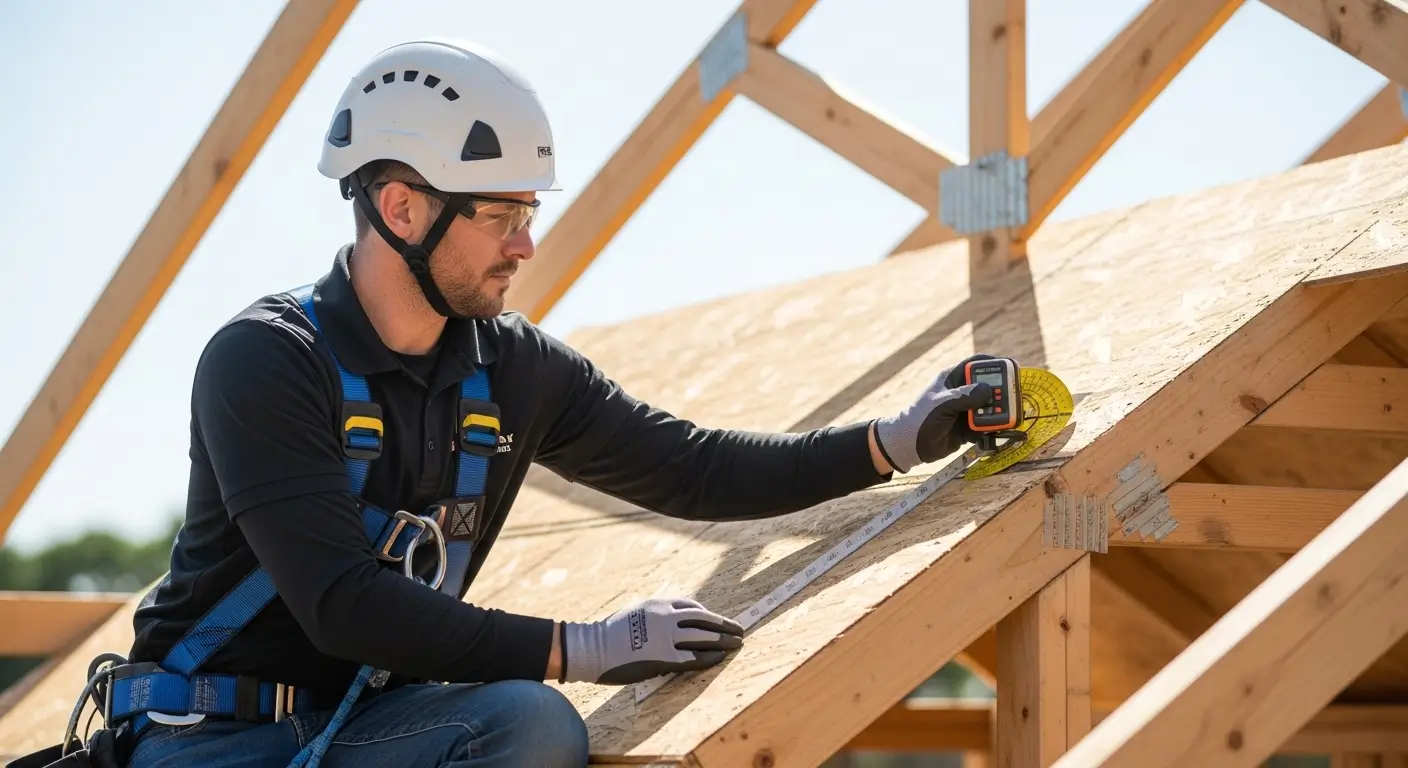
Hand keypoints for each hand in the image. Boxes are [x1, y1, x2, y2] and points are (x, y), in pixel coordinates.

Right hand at [560, 597, 743, 684]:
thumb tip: (669, 619)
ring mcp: (666, 637)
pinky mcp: (664, 657)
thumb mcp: (635, 613)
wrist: (592, 648)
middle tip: (739, 629)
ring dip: (724, 640)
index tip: (716, 620)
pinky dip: (709, 657)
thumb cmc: (609, 633)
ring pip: (704, 637)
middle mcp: (666, 617)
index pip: (691, 606)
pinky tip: (720, 658)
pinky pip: (694, 656)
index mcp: (658, 604)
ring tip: (737, 643)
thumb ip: (654, 615)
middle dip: (724, 624)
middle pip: (704, 619)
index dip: (707, 614)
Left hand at [872, 354, 999, 472]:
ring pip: (989, 406)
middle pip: (988, 386)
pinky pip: (985, 425)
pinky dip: (992, 428)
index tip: (1011, 365)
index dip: (993, 363)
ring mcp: (965, 410)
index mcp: (952, 379)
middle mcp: (961, 392)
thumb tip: (988, 390)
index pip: (975, 364)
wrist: (910, 445)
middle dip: (1001, 391)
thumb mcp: (942, 404)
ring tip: (1007, 417)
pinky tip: (996, 430)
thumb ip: (965, 396)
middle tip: (1014, 396)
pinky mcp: (967, 427)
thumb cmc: (921, 419)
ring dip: (998, 412)